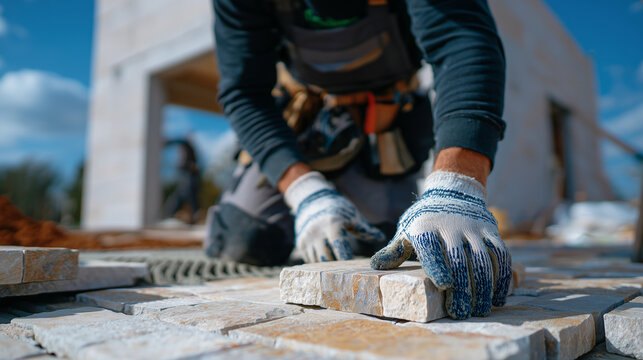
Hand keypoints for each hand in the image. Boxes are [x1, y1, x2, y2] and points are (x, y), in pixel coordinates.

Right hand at [285, 171, 385, 262]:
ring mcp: (307, 239)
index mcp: (332, 225)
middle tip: (349, 276)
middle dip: (338, 269)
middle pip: (328, 259)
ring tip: (339, 272)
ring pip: (318, 262)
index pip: (341, 250)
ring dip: (328, 268)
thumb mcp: (352, 217)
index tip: (357, 271)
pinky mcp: (301, 244)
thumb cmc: (338, 209)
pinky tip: (329, 265)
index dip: (348, 262)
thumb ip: (365, 229)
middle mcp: (317, 233)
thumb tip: (382, 238)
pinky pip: (311, 260)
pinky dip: (320, 264)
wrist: (313, 201)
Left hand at [370, 170, 510, 318]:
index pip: (430, 245)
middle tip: (461, 313)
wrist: (452, 193)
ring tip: (479, 310)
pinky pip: (500, 255)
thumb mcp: (406, 230)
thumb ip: (394, 250)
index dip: (438, 264)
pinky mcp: (491, 231)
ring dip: (483, 287)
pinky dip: (501, 278)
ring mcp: (473, 228)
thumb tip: (376, 265)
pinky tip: (498, 298)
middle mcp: (450, 226)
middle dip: (462, 288)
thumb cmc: (424, 220)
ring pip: (482, 259)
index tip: (444, 285)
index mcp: (425, 227)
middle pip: (458, 259)